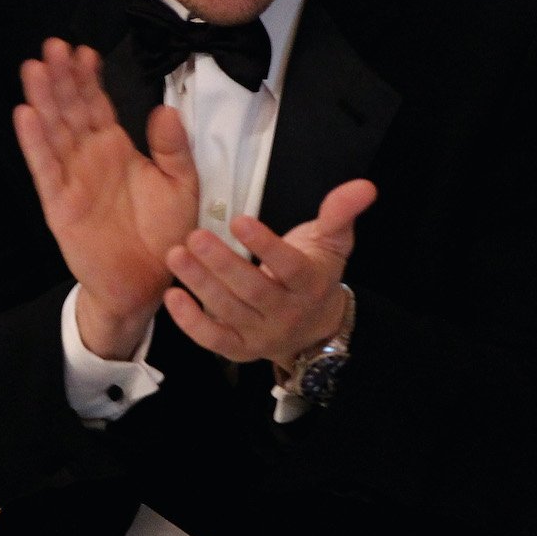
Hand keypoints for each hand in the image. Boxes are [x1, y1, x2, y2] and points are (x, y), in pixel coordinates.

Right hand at [14, 38, 199, 358]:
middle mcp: (89, 159)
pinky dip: (35, 143)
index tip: (83, 51)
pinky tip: (26, 115)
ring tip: (34, 68)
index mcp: (115, 150)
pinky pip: (46, 170)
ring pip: (54, 132)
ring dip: (43, 100)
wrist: (150, 284)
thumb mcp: (181, 184)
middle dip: (61, 78)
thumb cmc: (164, 235)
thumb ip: (173, 147)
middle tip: (52, 46)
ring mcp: (71, 180)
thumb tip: (165, 110)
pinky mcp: (60, 205)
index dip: (88, 78)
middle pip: (70, 110)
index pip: (97, 105)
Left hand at [163, 179, 376, 364]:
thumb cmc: (313, 274)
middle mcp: (286, 313)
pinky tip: (172, 296)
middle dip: (222, 264)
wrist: (313, 328)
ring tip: (175, 255)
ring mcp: (261, 334)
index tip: (239, 219)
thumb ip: (340, 213)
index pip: (288, 266)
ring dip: (200, 284)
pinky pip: (213, 339)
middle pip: (253, 290)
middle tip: (194, 236)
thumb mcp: (330, 242)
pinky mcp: (238, 349)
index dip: (265, 245)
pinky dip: (190, 323)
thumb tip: (364, 186)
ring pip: (229, 311)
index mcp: (310, 284)